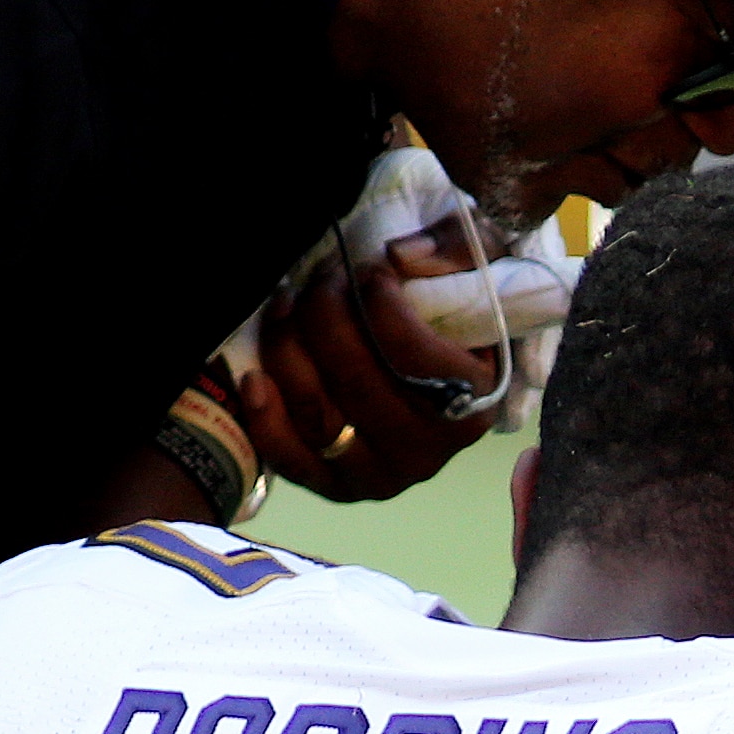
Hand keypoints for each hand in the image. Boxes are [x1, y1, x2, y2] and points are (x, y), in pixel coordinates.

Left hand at [234, 244, 501, 502]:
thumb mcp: (478, 267)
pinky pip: (289, 458)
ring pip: (317, 412)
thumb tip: (400, 256)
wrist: (437, 372)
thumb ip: (456, 247)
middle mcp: (427, 452)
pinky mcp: (336, 487)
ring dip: (287, 348)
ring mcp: (379, 476)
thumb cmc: (455, 313)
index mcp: (473, 403)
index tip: (369, 269)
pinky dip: (264, 416)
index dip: (378, 303)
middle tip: (322, 278)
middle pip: (355, 379)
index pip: (413, 354)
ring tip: (287, 304)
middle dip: (325, 312)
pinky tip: (254, 376)